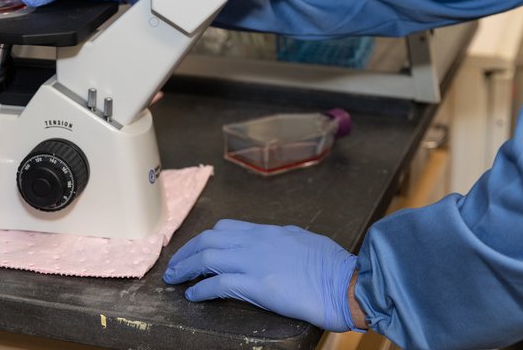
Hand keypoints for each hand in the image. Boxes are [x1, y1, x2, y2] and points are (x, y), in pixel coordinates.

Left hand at [163, 219, 359, 332]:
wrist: (348, 283)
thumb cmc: (334, 266)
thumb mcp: (303, 241)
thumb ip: (282, 241)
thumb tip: (271, 245)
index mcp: (269, 231)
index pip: (226, 227)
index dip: (205, 238)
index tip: (194, 249)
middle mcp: (258, 241)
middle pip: (210, 238)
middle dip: (187, 250)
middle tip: (174, 264)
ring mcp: (256, 262)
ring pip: (208, 257)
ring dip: (186, 267)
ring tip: (174, 278)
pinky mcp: (258, 286)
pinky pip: (219, 284)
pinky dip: (201, 289)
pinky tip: (192, 295)